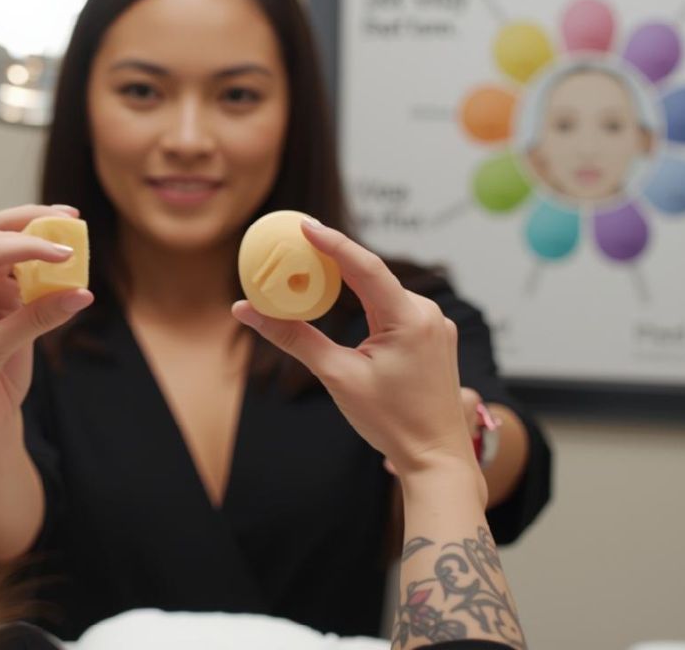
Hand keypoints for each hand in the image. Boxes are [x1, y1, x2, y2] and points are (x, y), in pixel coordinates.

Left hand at [0, 205, 93, 448]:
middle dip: (37, 223)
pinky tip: (65, 276)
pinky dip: (44, 278)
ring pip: (14, 257)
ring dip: (44, 248)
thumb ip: (36, 321)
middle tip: (73, 218)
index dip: (33, 246)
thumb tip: (80, 294)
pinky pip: (21, 285)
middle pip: (1, 236)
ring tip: (76, 245)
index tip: (66, 253)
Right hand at [231, 219, 474, 477]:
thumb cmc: (392, 422)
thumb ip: (294, 338)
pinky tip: (346, 303)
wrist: (437, 458)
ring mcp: (434, 325)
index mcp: (409, 319)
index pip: (366, 267)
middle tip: (299, 243)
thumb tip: (248, 312)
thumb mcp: (337, 376)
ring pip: (384, 292)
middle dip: (335, 259)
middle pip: (374, 275)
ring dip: (352, 282)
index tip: (303, 225)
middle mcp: (428, 314)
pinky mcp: (433, 337)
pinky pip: (396, 309)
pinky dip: (368, 303)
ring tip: (315, 270)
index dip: (332, 242)